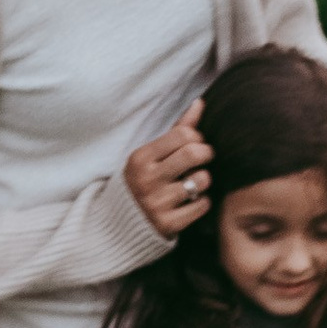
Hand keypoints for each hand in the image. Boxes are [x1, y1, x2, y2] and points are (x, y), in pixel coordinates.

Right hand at [124, 115, 211, 239]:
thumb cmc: (143, 180)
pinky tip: (193, 200)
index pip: (183, 134)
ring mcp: (157, 203)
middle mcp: (147, 179)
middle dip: (207, 153)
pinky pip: (202, 205)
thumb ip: (177, 129)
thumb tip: (200, 103)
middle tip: (204, 158)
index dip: (197, 137)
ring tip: (196, 181)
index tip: (196, 143)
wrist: (119, 224)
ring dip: (204, 179)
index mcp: (141, 158)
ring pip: (202, 180)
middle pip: (194, 153)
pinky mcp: (168, 224)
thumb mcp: (151, 155)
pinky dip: (203, 202)